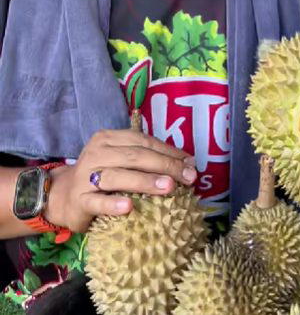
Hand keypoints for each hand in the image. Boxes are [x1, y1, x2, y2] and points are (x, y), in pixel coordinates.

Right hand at [45, 129, 196, 232]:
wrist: (63, 197)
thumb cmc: (103, 177)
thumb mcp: (123, 161)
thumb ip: (149, 159)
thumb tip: (189, 163)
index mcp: (109, 138)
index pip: (143, 141)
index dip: (168, 152)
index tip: (190, 164)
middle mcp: (96, 153)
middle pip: (135, 156)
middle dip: (164, 166)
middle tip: (187, 177)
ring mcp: (85, 176)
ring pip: (118, 176)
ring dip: (145, 181)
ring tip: (168, 187)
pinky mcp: (79, 200)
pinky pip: (98, 201)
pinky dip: (113, 203)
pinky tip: (130, 207)